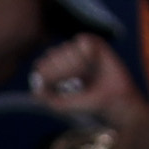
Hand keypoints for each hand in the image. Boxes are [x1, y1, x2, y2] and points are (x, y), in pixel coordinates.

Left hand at [33, 32, 147, 138]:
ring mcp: (80, 49)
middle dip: (59, 72)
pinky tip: (92, 65)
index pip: (42, 64)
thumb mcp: (64, 104)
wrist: (114, 103)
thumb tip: (34, 91)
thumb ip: (48, 98)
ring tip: (86, 76)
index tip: (51, 87)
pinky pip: (82, 43)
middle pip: (51, 55)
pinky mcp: (95, 43)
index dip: (46, 74)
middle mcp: (67, 56)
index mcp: (57, 69)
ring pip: (65, 49)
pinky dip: (85, 56)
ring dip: (73, 66)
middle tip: (74, 82)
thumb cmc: (91, 104)